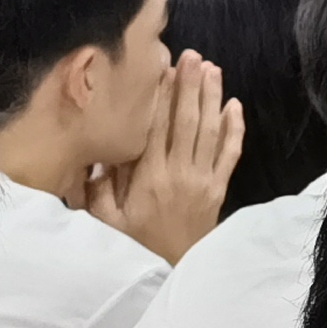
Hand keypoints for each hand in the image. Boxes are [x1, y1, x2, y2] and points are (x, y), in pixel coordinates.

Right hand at [86, 54, 241, 264]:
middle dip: (189, 86)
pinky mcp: (218, 188)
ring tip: (212, 69)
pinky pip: (229, 154)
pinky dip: (234, 129)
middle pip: (186, 121)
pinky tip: (233, 105)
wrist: (171, 272)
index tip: (162, 69)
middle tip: (192, 56)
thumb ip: (98, 187)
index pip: (156, 127)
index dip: (160, 96)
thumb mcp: (105, 220)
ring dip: (211, 97)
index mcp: (149, 177)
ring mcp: (203, 179)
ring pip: (210, 131)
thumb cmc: (133, 245)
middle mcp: (179, 173)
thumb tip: (93, 154)